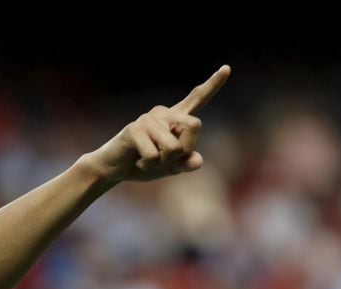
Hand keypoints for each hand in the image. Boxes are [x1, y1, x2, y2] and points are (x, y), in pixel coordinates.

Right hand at [88, 65, 230, 182]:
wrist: (113, 168)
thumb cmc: (144, 164)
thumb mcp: (171, 167)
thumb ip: (186, 163)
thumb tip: (197, 161)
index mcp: (176, 119)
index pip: (198, 98)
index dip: (213, 84)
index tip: (227, 68)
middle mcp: (164, 113)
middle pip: (195, 125)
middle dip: (185, 149)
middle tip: (165, 159)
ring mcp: (148, 119)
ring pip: (174, 147)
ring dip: (163, 162)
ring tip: (148, 160)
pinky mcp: (134, 129)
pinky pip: (154, 155)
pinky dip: (149, 166)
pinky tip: (138, 161)